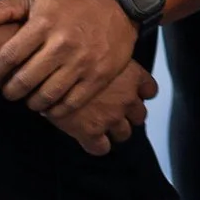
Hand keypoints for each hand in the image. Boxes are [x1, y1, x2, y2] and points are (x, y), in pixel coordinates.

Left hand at [0, 0, 143, 114]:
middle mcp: (61, 44)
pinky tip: (48, 105)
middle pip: (25, 81)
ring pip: (46, 95)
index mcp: (43, 24)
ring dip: (31, 103)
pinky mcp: (98, 77)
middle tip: (7, 92)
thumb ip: (6, 8)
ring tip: (28, 99)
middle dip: (10, 92)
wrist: (118, 8)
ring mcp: (81, 63)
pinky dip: (55, 110)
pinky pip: (71, 103)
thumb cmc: (71, 5)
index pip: (9, 56)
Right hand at [38, 57, 156, 156]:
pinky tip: (89, 139)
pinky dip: (97, 146)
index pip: (150, 90)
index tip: (134, 93)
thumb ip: (111, 62)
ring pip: (124, 133)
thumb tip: (109, 63)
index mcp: (132, 76)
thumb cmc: (73, 56)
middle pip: (139, 115)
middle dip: (129, 115)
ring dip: (115, 131)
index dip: (142, 93)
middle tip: (114, 110)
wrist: (49, 72)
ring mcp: (112, 117)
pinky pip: (101, 148)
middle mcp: (127, 98)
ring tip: (101, 124)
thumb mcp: (100, 51)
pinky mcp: (92, 133)